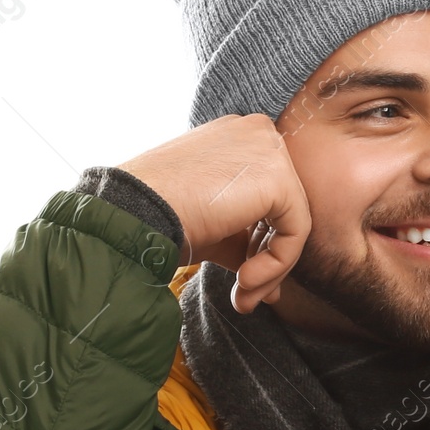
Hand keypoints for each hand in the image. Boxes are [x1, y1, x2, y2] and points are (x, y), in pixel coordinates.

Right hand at [115, 114, 311, 313]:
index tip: (242, 279)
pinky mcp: (277, 175)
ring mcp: (269, 149)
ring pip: (294, 223)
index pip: (270, 197)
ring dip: (271, 270)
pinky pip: (295, 232)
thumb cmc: (162, 217)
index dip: (259, 244)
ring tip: (242, 295)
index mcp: (240, 138)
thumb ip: (246, 247)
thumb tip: (272, 290)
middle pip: (285, 209)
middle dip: (268, 261)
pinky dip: (275, 265)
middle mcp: (258, 133)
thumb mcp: (213, 228)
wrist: (135, 212)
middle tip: (244, 295)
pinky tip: (244, 281)